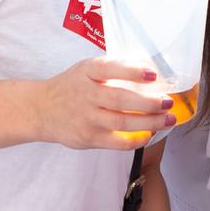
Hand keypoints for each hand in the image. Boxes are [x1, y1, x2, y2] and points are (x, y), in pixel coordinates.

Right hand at [36, 57, 174, 150]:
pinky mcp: (88, 138)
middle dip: (149, 102)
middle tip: (168, 102)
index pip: (109, 68)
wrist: (41, 110)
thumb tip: (149, 71)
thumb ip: (111, 69)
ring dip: (149, 122)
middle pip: (120, 98)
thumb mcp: (85, 69)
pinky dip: (136, 139)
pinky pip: (117, 142)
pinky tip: (149, 134)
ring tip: (167, 119)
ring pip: (122, 121)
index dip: (132, 71)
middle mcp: (85, 93)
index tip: (152, 75)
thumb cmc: (71, 87)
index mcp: (86, 71)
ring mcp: (86, 117)